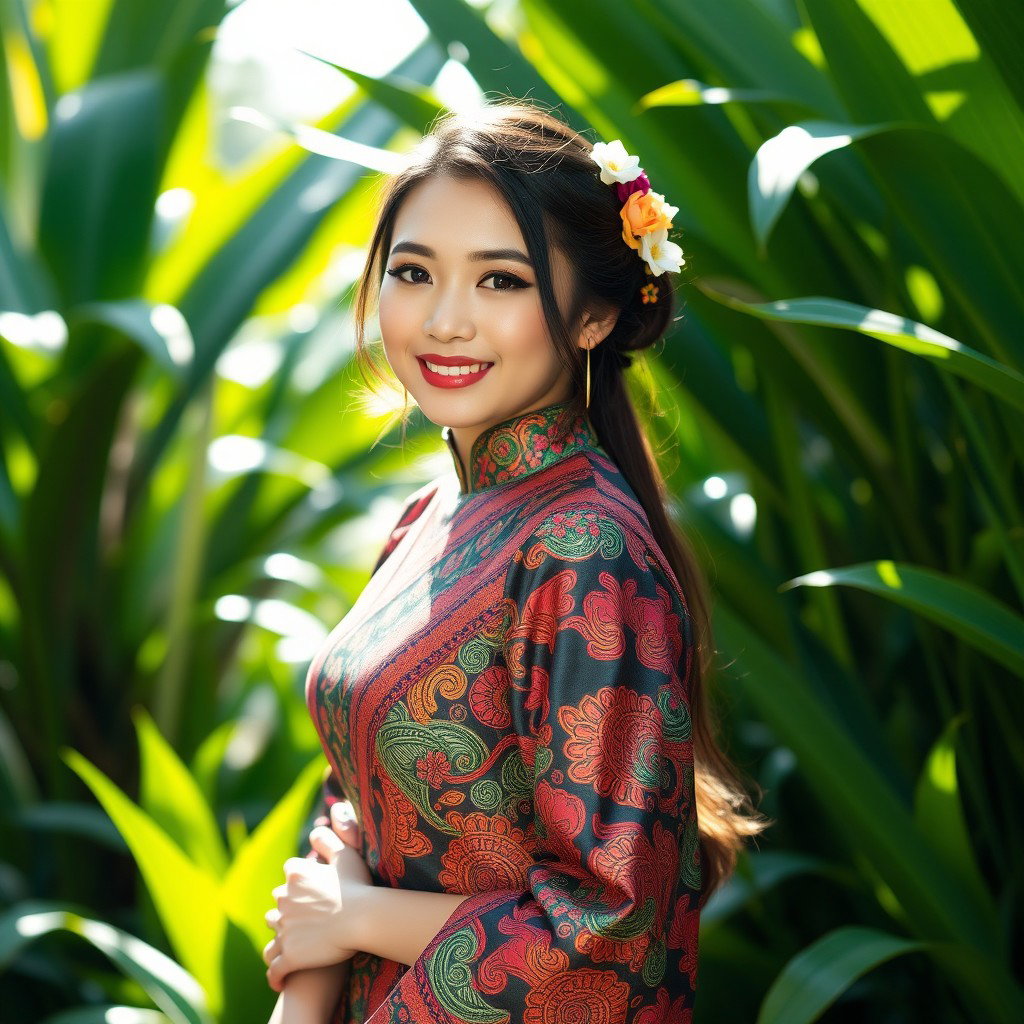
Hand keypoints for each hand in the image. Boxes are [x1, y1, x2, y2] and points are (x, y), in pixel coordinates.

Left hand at [263, 804, 371, 991]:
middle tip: (306, 919)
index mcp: (296, 875)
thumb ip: (329, 839)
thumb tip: (315, 829)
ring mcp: (284, 929)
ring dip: (280, 938)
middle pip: (278, 904)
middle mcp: (284, 900)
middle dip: (287, 910)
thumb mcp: (346, 854)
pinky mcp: (289, 955)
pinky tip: (280, 980)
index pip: (290, 875)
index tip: (313, 891)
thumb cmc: (358, 885)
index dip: (301, 882)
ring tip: (292, 945)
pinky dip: (276, 975)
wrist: (362, 918)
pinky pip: (275, 968)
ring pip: (274, 934)